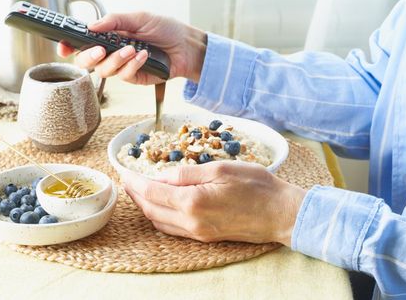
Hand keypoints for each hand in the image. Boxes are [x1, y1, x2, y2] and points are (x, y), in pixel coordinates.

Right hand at [57, 12, 206, 84]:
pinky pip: (125, 75)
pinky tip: (144, 55)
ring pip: (104, 71)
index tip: (63, 46)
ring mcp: (122, 67)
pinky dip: (133, 64)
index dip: (69, 46)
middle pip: (86, 62)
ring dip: (117, 59)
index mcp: (108, 36)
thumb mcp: (139, 18)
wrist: (186, 46)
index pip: (82, 42)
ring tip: (133, 48)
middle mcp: (111, 53)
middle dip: (89, 57)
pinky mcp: (134, 78)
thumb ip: (115, 21)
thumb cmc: (165, 29)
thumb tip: (91, 26)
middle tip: (100, 50)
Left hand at [122, 161, 305, 245]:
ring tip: (139, 192)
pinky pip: (174, 229)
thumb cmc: (256, 186)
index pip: (152, 192)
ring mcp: (199, 233)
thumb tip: (161, 176)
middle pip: (151, 209)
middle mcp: (192, 222)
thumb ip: (186, 173)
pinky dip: (160, 217)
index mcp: (193, 201)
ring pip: (160, 222)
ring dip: (146, 207)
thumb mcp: (220, 169)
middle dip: (136, 195)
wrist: (281, 213)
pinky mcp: (206, 237)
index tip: (124, 172)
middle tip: (127, 181)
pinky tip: (161, 206)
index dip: (135, 182)